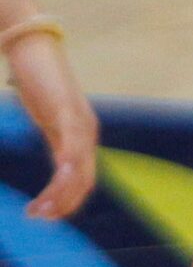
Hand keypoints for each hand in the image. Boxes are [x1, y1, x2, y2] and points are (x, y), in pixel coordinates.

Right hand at [6, 31, 97, 217]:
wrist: (32, 47)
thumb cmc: (39, 82)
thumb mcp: (49, 119)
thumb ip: (58, 141)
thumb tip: (61, 167)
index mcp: (82, 136)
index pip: (84, 180)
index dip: (68, 202)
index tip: (45, 216)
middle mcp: (87, 131)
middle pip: (85, 180)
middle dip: (64, 204)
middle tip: (39, 219)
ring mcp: (79, 121)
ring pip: (79, 168)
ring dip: (60, 193)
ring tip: (39, 210)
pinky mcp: (67, 110)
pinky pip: (71, 144)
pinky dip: (67, 165)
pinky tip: (58, 178)